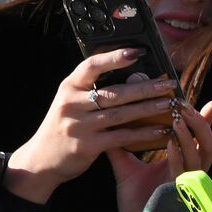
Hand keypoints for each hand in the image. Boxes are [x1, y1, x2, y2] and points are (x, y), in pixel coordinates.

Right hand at [5, 48, 176, 204]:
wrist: (41, 160)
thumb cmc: (64, 126)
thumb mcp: (70, 102)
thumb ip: (92, 90)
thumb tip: (132, 76)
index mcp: (69, 87)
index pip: (92, 66)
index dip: (115, 57)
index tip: (138, 52)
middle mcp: (72, 103)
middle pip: (114, 92)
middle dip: (145, 87)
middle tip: (168, 83)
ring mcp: (79, 125)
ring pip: (121, 114)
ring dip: (148, 108)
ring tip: (169, 103)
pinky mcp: (87, 146)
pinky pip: (121, 137)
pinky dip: (143, 133)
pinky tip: (160, 130)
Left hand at [108, 97, 211, 211]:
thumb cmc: (135, 201)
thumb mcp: (127, 167)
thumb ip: (122, 145)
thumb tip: (107, 122)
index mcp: (184, 164)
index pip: (199, 138)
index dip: (206, 120)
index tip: (209, 100)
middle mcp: (191, 172)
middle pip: (208, 142)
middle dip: (200, 121)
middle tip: (183, 104)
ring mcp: (188, 183)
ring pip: (202, 154)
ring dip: (191, 134)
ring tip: (178, 117)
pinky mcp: (180, 193)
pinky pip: (185, 171)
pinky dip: (179, 154)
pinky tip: (169, 141)